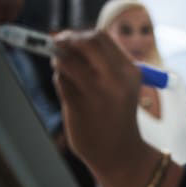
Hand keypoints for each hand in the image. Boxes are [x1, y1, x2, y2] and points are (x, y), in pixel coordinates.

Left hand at [52, 30, 184, 186]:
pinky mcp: (79, 105)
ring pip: (68, 61)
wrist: (120, 152)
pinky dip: (59, 79)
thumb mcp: (121, 85)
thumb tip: (67, 39)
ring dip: (59, 60)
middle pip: (85, 42)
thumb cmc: (117, 115)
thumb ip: (102, 63)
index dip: (80, 34)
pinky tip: (66, 86)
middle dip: (66, 40)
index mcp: (130, 71)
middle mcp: (115, 78)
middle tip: (56, 43)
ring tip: (61, 67)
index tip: (69, 38)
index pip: (100, 37)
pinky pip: (61, 81)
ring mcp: (97, 92)